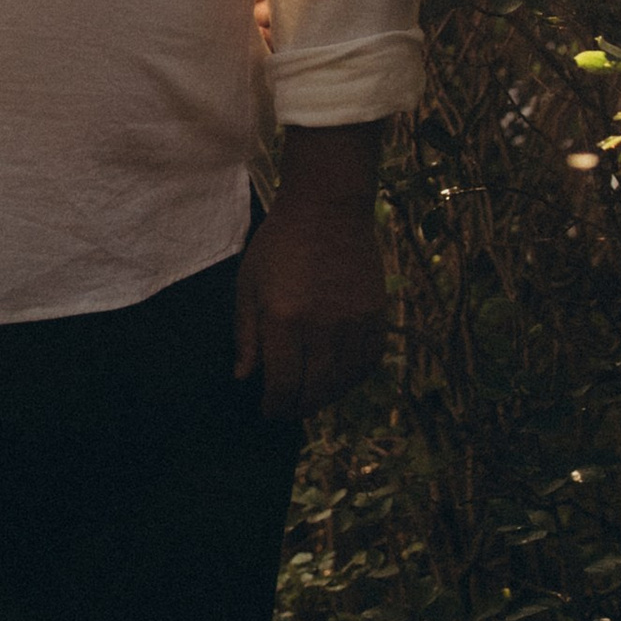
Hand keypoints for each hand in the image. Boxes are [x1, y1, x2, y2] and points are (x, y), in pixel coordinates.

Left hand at [233, 125, 389, 421]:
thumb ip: (246, 335)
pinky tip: (340, 378)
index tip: (269, 411)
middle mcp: (322, 326)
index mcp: (284, 319)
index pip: (282, 383)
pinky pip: (369, 361)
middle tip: (289, 411)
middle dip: (299, 407)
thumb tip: (244, 377)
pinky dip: (354, 377)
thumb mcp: (248, 285)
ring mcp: (354, 321)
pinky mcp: (376, 314)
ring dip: (327, 397)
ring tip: (313, 398)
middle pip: (315, 389)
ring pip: (344, 380)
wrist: (327, 209)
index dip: (275, 405)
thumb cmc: (278, 245)